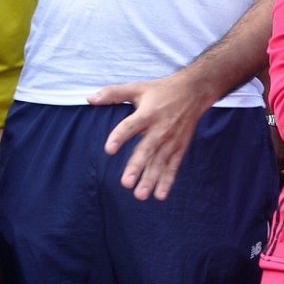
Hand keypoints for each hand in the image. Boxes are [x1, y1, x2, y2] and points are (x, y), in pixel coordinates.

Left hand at [88, 71, 209, 199]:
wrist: (194, 92)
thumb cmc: (161, 90)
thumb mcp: (137, 87)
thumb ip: (113, 93)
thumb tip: (89, 99)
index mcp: (147, 113)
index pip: (131, 126)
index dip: (120, 137)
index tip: (109, 150)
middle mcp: (160, 129)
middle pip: (146, 149)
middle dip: (137, 166)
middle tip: (126, 183)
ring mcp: (171, 140)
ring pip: (160, 162)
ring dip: (151, 179)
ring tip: (140, 195)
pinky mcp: (180, 147)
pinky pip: (173, 166)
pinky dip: (168, 181)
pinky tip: (160, 195)